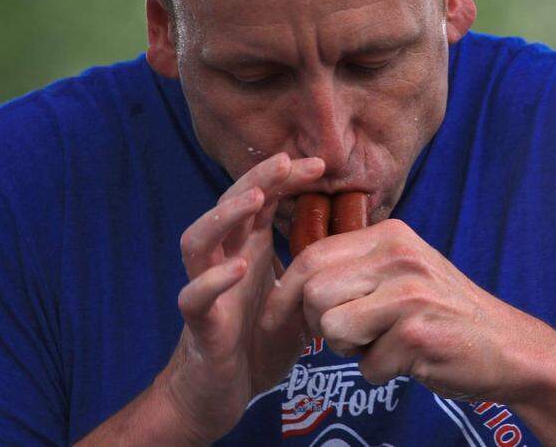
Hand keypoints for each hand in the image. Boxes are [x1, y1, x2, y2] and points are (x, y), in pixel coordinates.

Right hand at [161, 152, 323, 442]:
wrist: (221, 394)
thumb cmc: (257, 344)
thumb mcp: (297, 300)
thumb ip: (316, 271)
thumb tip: (361, 246)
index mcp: (249, 251)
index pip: (262, 201)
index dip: (285, 178)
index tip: (319, 164)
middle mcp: (223, 262)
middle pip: (229, 206)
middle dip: (258, 180)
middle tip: (288, 161)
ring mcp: (206, 290)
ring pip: (198, 241)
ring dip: (224, 216)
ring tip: (255, 200)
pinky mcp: (199, 324)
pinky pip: (195, 296)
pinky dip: (214, 280)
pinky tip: (238, 267)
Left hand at [262, 218, 534, 402]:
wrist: (508, 346)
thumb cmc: (444, 314)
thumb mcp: (400, 273)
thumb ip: (354, 270)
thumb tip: (289, 284)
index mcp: (389, 236)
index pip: (311, 255)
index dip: (286, 294)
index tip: (279, 321)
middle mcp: (398, 257)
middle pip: (313, 293)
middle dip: (320, 325)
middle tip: (351, 336)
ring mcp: (410, 294)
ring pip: (332, 327)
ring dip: (350, 350)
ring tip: (382, 344)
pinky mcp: (418, 334)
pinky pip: (367, 365)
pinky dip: (382, 372)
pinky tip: (409, 360)